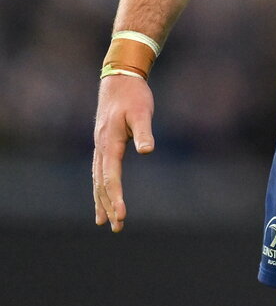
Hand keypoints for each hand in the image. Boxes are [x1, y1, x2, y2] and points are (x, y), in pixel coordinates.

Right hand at [93, 75, 154, 230]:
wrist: (120, 78)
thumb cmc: (134, 95)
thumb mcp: (143, 111)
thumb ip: (145, 131)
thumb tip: (147, 151)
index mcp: (110, 142)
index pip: (111, 176)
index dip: (116, 197)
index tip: (121, 215)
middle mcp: (101, 147)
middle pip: (102, 182)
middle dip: (108, 205)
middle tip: (116, 227)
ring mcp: (99, 145)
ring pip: (97, 179)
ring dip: (101, 200)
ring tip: (104, 221)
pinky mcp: (103, 143)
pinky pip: (99, 171)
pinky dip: (99, 187)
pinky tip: (101, 197)